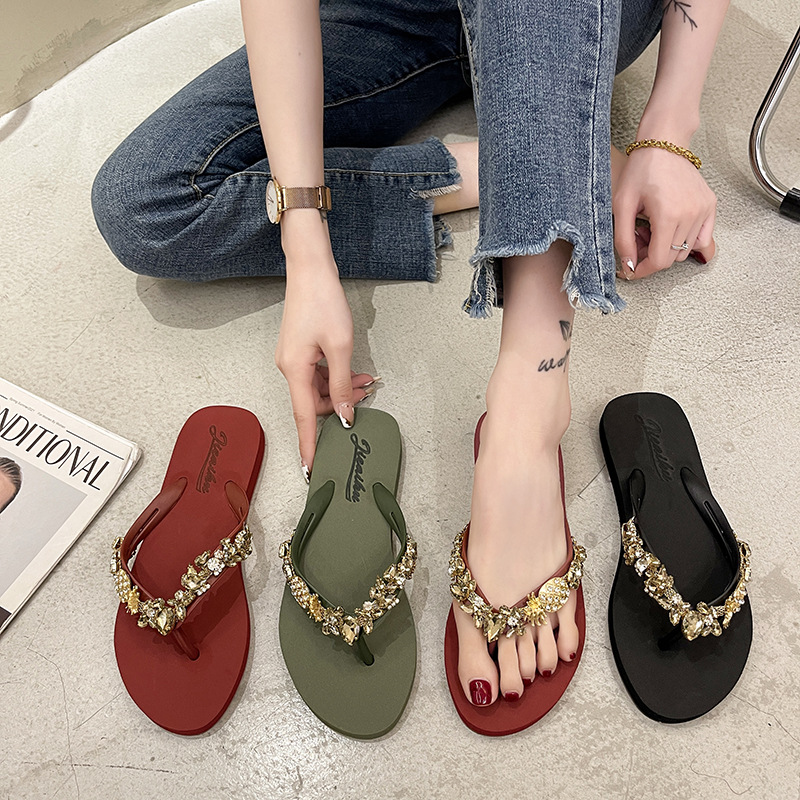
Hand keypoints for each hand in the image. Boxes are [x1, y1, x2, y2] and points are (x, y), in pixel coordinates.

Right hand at [275, 253, 375, 476]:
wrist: (310, 269)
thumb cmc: (323, 302)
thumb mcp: (340, 346)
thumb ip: (342, 384)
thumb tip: (343, 414)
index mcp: (294, 370)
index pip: (303, 418)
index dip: (309, 445)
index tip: (310, 469)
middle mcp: (289, 368)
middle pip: (313, 403)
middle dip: (341, 405)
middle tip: (369, 396)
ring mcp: (293, 359)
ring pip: (318, 388)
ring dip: (343, 389)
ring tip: (368, 382)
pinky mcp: (300, 350)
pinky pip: (318, 374)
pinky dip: (336, 377)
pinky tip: (355, 372)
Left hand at [613, 146, 716, 279]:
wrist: (664, 144)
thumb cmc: (641, 170)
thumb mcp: (621, 205)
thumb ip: (623, 239)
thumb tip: (629, 265)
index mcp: (669, 215)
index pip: (659, 261)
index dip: (642, 270)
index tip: (631, 270)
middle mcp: (691, 214)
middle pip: (672, 259)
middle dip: (651, 257)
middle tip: (638, 239)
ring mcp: (704, 210)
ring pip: (685, 251)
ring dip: (667, 248)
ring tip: (651, 228)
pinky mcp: (710, 206)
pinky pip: (701, 238)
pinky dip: (685, 241)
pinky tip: (669, 228)